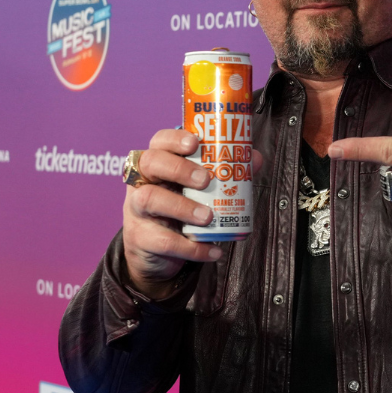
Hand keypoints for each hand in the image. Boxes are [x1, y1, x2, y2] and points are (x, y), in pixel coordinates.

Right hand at [122, 130, 262, 299]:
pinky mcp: (140, 238)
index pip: (159, 141)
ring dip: (182, 207)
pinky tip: (213, 250)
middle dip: (179, 169)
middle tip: (205, 180)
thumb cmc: (179, 209)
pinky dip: (192, 248)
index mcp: (158, 164)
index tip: (195, 144)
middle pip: (150, 162)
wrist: (156, 253)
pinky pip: (163, 241)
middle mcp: (142, 181)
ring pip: (150, 199)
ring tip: (208, 217)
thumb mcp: (198, 190)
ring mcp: (136, 209)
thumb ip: (225, 172)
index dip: (174, 139)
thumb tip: (254, 158)